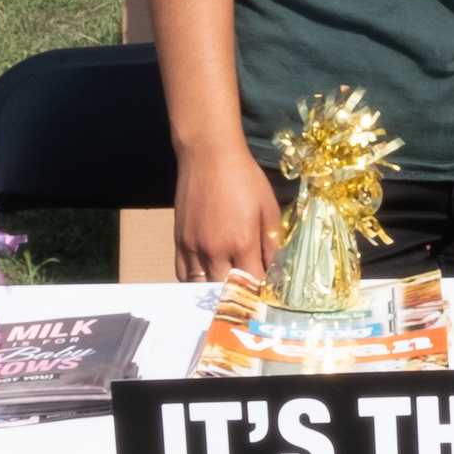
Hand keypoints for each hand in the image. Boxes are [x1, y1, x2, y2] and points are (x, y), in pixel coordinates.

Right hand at [173, 141, 280, 285]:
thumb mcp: (269, 208)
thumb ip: (272, 242)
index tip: (266, 296)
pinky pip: (183, 275)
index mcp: (242, 243)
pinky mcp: (179, 242)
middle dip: (239, 299)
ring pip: (202, 288)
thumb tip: (274, 270)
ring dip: (216, 293)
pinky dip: (195, 283)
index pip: (252, 286)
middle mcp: (215, 250)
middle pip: (225, 293)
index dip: (261, 295)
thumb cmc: (244, 178)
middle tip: (248, 298)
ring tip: (227, 293)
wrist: (209, 155)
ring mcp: (194, 248)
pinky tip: (206, 280)